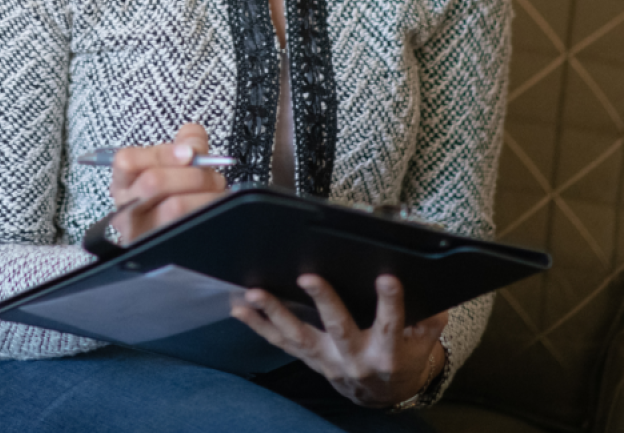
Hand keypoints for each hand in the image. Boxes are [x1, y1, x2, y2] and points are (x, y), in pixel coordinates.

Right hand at [108, 123, 226, 242]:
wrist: (181, 244)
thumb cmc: (171, 200)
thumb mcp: (173, 168)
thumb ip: (185, 144)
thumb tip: (192, 135)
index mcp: (123, 184)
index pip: (127, 161)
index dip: (162, 153)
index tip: (189, 152)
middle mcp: (126, 209)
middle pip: (153, 182)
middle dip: (192, 174)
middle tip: (211, 176)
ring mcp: (143, 233)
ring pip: (175, 206)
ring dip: (206, 194)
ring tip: (216, 193)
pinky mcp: (164, 250)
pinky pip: (192, 227)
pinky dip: (211, 211)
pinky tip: (217, 208)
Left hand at [231, 273, 447, 407]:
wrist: (382, 393)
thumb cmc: (403, 357)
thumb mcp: (423, 342)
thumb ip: (428, 317)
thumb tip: (431, 284)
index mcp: (387, 352)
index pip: (391, 323)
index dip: (391, 301)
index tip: (387, 277)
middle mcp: (354, 358)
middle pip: (339, 328)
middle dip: (324, 302)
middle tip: (308, 277)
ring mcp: (327, 360)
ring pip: (299, 336)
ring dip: (275, 313)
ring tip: (255, 292)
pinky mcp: (307, 358)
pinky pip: (279, 342)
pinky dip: (257, 325)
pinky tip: (238, 307)